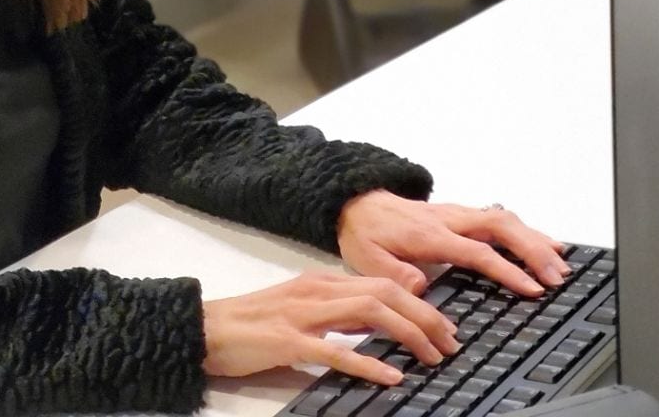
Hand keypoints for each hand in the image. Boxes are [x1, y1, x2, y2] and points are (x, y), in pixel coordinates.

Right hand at [200, 271, 459, 383]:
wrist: (206, 328)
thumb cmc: (252, 324)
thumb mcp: (301, 309)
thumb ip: (337, 312)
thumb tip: (376, 324)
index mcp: (321, 282)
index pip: (383, 283)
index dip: (421, 304)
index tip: (445, 327)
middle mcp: (317, 290)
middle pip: (385, 293)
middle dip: (425, 317)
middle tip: (451, 343)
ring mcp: (303, 313)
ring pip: (369, 313)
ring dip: (408, 334)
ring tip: (432, 357)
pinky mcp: (288, 340)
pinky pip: (336, 350)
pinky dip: (368, 362)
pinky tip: (391, 376)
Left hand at [337, 190, 570, 298]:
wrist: (354, 201)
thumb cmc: (363, 233)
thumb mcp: (367, 258)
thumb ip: (394, 274)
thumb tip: (422, 286)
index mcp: (429, 235)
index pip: (476, 252)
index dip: (506, 270)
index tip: (531, 289)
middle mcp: (448, 220)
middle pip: (499, 227)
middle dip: (532, 250)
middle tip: (557, 277)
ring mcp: (456, 214)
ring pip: (503, 219)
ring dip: (534, 239)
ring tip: (561, 262)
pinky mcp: (459, 214)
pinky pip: (498, 218)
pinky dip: (524, 230)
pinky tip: (544, 242)